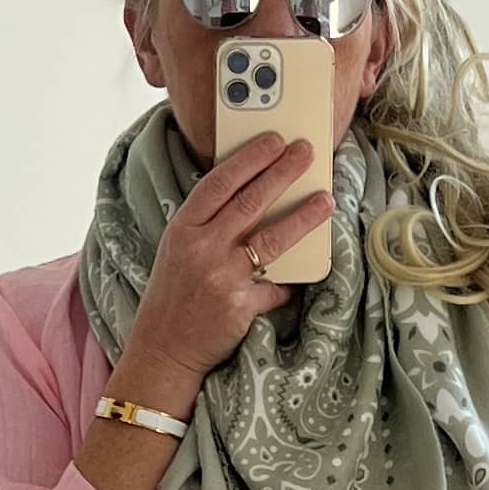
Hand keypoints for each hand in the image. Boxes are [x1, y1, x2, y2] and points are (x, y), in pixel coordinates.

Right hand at [119, 132, 331, 398]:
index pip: (220, 182)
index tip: (273, 141)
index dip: (249, 158)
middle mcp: (201, 248)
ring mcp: (221, 277)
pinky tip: (299, 277)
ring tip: (325, 200)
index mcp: (184, 227)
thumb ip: (208, 224)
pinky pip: (274, 287)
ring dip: (303, 217)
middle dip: (283, 172)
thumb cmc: (175, 295)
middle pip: (251, 201)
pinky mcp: (239, 306)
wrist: (164, 348)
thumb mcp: (179, 249)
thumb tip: (254, 197)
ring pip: (271, 238)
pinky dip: (286, 283)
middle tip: (306, 152)